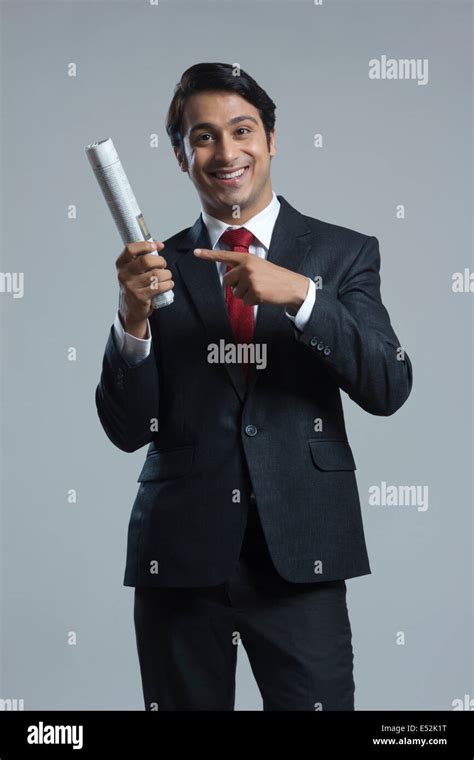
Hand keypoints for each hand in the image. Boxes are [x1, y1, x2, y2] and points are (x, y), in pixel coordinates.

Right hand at [115, 240, 173, 335]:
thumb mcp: (134, 269)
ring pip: (156, 274)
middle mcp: (124, 275)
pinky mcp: (140, 297)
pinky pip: (160, 287)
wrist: (131, 308)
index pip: (131, 249)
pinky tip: (168, 284)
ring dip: (167, 274)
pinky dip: (168, 284)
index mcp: (121, 264)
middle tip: (163, 265)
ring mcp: (131, 286)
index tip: (156, 246)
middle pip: (146, 260)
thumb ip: (143, 256)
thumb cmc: (136, 285)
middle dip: (160, 261)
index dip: (145, 245)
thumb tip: (158, 244)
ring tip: (167, 276)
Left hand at [193, 247, 308, 312]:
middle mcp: (246, 267)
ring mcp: (250, 279)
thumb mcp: (259, 266)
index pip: (224, 256)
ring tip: (260, 290)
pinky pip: (245, 302)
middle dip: (236, 287)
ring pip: (236, 293)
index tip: (195, 252)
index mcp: (247, 258)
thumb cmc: (274, 278)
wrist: (292, 286)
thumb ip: (243, 268)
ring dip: (246, 295)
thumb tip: (229, 281)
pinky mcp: (254, 291)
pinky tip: (263, 296)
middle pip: (227, 281)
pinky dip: (253, 302)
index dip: (208, 255)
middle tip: (252, 285)